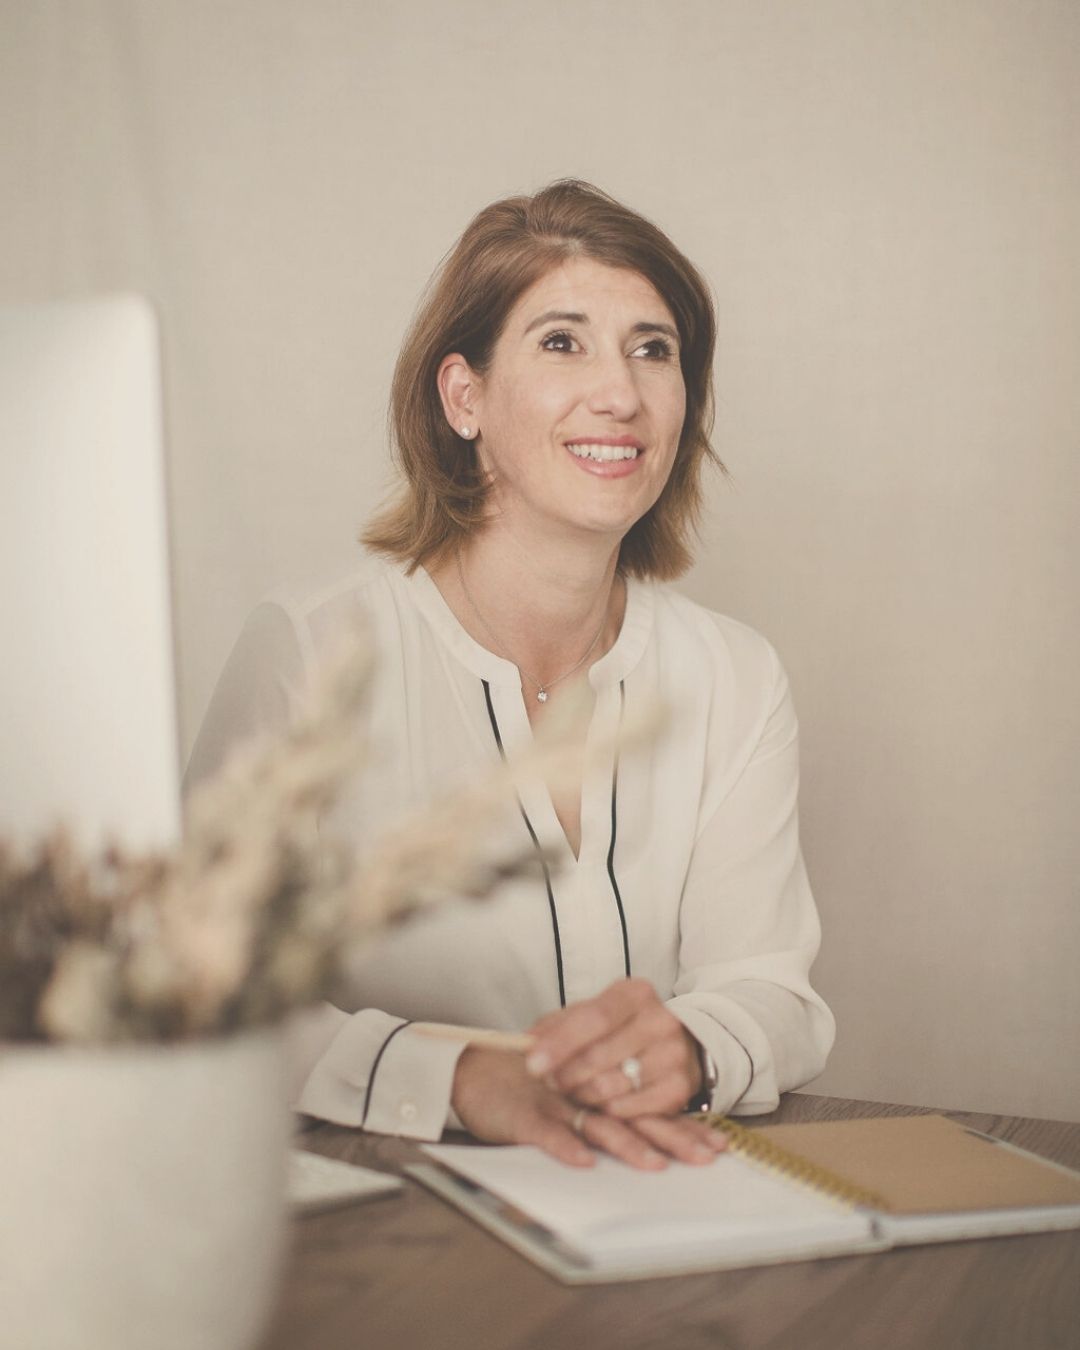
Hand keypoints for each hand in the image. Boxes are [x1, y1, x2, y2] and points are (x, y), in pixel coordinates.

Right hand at [451, 1045, 723, 1170]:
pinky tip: (584, 1161)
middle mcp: (584, 1090)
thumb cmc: (527, 1080)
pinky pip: (548, 1132)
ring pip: (596, 1122)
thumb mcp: (572, 1087)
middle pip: (633, 1114)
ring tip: (654, 1164)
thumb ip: (609, 1100)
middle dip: (671, 1137)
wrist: (472, 1072)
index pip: (647, 1103)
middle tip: (704, 1158)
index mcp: (600, 1084)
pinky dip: (565, 1146)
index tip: (716, 1145)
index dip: (681, 1123)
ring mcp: (555, 1102)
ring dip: (625, 1144)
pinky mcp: (525, 1115)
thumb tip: (657, 1127)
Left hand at [525, 977, 704, 1119]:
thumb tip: (526, 1043)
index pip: (594, 1017)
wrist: (677, 1044)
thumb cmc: (622, 1029)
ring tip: (572, 1091)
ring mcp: (674, 1054)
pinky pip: (630, 1108)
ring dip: (582, 1094)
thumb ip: (557, 1026)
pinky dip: (607, 1110)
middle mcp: (661, 1020)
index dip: (560, 1043)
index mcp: (636, 993)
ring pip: (613, 1085)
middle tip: (548, 1082)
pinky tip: (599, 1103)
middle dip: (565, 1073)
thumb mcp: (592, 1015)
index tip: (532, 1063)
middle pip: (600, 1054)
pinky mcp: (680, 1087)